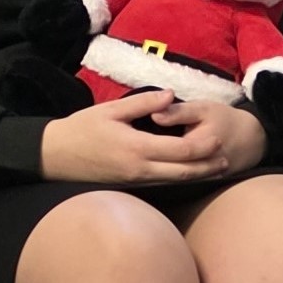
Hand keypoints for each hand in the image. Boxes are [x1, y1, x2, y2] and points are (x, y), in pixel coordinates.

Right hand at [37, 96, 266, 186]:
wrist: (56, 158)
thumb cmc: (81, 130)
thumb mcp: (112, 110)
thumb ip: (144, 103)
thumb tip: (172, 96)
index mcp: (138, 149)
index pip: (181, 151)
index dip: (204, 147)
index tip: (219, 138)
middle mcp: (141, 170)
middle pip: (185, 173)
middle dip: (208, 166)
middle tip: (227, 159)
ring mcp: (137, 182)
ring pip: (176, 182)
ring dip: (198, 176)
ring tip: (216, 168)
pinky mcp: (133, 187)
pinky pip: (163, 184)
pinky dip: (180, 179)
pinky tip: (190, 174)